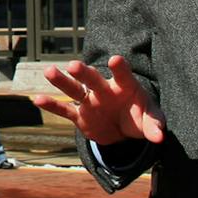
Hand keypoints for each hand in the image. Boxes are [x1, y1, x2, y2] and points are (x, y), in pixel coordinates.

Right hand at [36, 56, 166, 147]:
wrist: (124, 129)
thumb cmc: (140, 116)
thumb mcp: (151, 120)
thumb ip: (155, 125)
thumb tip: (160, 137)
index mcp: (124, 86)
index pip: (122, 75)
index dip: (119, 68)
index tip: (114, 61)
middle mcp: (104, 90)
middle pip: (92, 79)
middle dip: (83, 73)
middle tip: (73, 66)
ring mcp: (90, 101)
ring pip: (74, 90)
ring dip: (62, 82)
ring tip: (49, 72)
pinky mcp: (80, 116)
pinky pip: (65, 110)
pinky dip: (52, 106)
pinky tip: (37, 100)